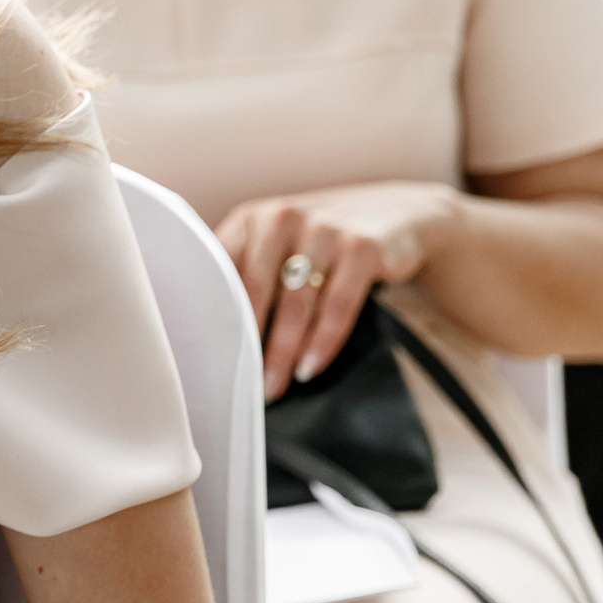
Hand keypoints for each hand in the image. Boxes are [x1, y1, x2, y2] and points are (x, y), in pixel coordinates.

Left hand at [216, 180, 461, 398]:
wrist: (398, 216)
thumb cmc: (320, 242)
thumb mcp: (277, 243)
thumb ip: (244, 271)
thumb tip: (206, 332)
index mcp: (250, 218)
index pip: (219, 271)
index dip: (212, 314)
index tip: (205, 354)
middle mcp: (282, 217)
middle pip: (255, 292)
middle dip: (247, 343)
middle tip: (240, 384)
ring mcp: (324, 229)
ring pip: (295, 303)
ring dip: (283, 352)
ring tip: (273, 386)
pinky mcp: (363, 247)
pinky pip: (338, 304)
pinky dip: (323, 341)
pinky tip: (310, 367)